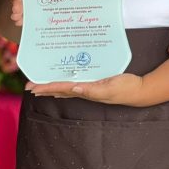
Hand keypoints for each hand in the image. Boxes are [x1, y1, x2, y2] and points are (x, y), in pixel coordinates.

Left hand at [26, 73, 145, 105]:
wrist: (139, 89)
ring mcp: (90, 86)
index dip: (46, 87)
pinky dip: (67, 80)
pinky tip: (65, 77)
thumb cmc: (125, 89)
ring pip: (67, 86)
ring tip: (41, 84)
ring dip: (53, 85)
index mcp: (86, 91)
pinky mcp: (96, 81)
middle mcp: (85, 90)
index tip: (32, 87)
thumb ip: (92, 90)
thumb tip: (74, 89)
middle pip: (60, 89)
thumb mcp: (109, 88)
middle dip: (45, 87)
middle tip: (30, 86)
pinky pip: (77, 80)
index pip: (61, 88)